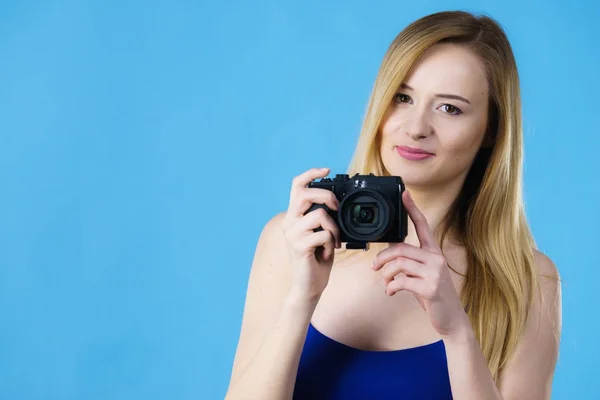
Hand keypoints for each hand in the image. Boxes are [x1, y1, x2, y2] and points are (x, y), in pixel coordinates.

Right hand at [281, 168, 341, 301]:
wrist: (309, 285)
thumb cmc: (318, 259)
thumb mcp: (321, 232)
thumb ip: (323, 216)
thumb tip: (336, 202)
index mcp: (294, 216)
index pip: (296, 186)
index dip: (311, 174)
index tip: (326, 170)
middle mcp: (289, 222)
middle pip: (306, 194)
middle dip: (327, 197)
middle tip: (337, 208)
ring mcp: (292, 234)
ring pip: (320, 215)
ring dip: (334, 228)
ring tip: (333, 241)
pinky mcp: (299, 246)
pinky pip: (324, 234)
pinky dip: (332, 243)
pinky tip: (327, 253)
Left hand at [371, 190, 469, 338]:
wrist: (451, 319)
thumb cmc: (433, 294)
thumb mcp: (422, 274)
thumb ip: (410, 261)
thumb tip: (388, 253)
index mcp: (434, 252)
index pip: (422, 225)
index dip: (412, 209)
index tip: (404, 194)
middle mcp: (436, 259)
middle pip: (401, 248)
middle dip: (382, 257)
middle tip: (374, 267)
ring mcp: (435, 273)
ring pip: (399, 264)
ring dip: (385, 275)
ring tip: (385, 283)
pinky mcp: (431, 288)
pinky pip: (401, 281)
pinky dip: (391, 287)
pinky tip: (391, 292)